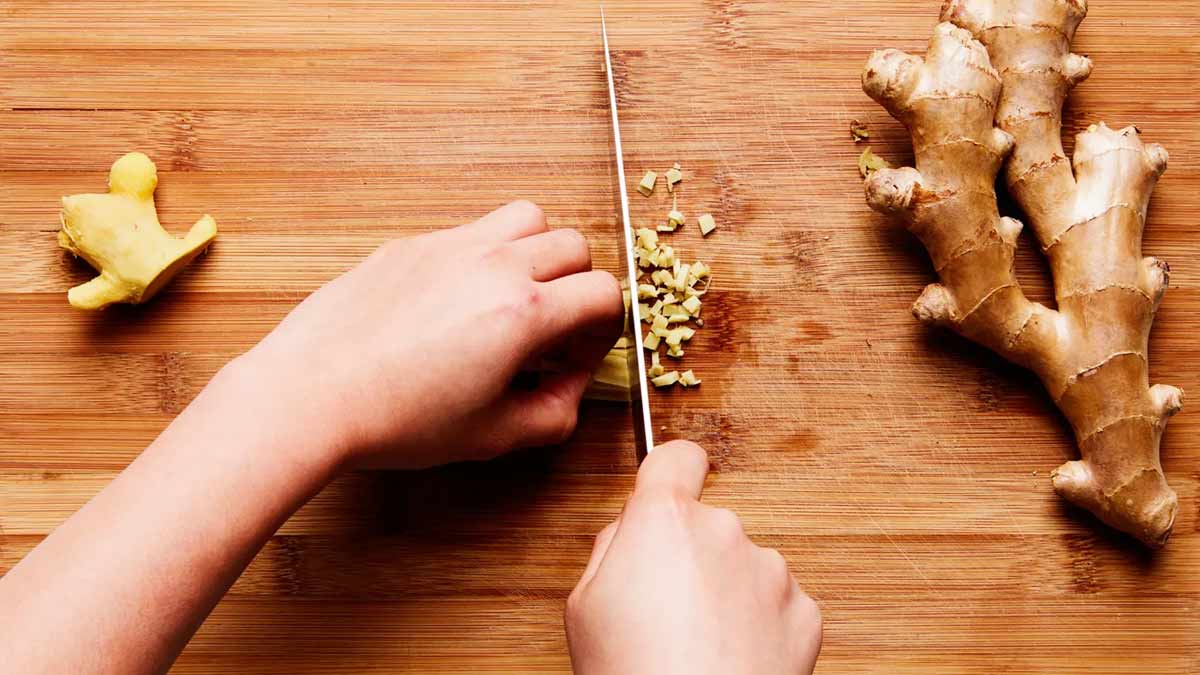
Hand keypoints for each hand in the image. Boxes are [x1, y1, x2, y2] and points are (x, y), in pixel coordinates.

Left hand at [240, 200, 623, 468]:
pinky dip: (485, 255)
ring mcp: (449, 247)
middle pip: (574, 246)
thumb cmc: (394, 419)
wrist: (310, 395)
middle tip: (553, 328)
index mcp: (521, 313)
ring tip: (514, 297)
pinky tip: (458, 302)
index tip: (579, 354)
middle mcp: (492, 265)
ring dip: (537, 252)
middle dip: (578, 287)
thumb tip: (571, 387)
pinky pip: (471, 230)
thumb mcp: (491, 436)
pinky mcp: (410, 245)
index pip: (604, 293)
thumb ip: (553, 413)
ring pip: (527, 219)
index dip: (604, 329)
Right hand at [565, 441, 821, 674]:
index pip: (676, 458)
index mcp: (664, 520)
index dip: (670, 472)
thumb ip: (611, 547)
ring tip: (700, 647)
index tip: (670, 485)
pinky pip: (777, 603)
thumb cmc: (630, 673)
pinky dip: (760, 627)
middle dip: (690, 556)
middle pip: (706, 524)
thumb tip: (632, 533)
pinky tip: (732, 660)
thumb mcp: (582, 604)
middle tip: (664, 612)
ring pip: (744, 565)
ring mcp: (770, 570)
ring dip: (728, 593)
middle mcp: (724, 531)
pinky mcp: (805, 611)